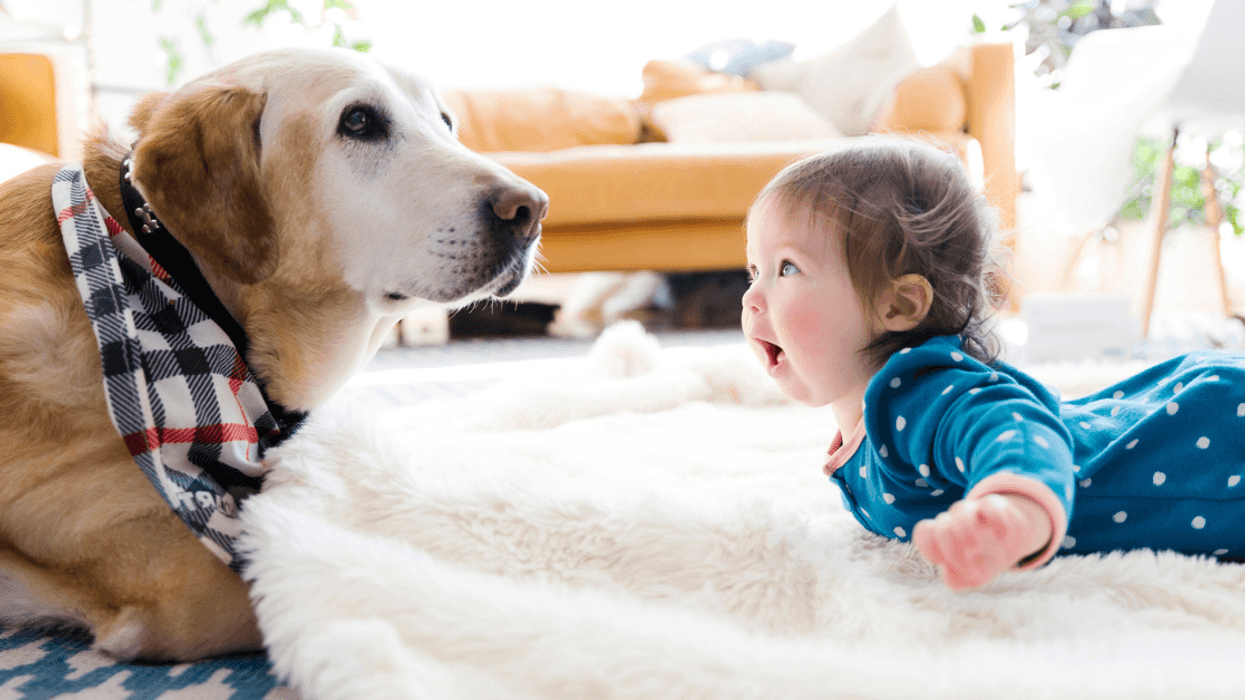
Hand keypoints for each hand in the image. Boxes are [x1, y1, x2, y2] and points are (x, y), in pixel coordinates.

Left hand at [912, 493, 1051, 590]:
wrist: (1011, 547)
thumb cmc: (982, 563)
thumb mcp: (969, 578)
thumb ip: (954, 580)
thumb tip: (948, 571)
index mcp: (941, 538)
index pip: (923, 533)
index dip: (932, 549)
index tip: (950, 566)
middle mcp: (953, 521)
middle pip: (941, 525)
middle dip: (953, 548)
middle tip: (971, 569)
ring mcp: (972, 511)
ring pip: (960, 510)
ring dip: (969, 532)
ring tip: (980, 549)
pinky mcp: (993, 504)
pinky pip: (988, 503)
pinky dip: (994, 520)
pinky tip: (1001, 537)